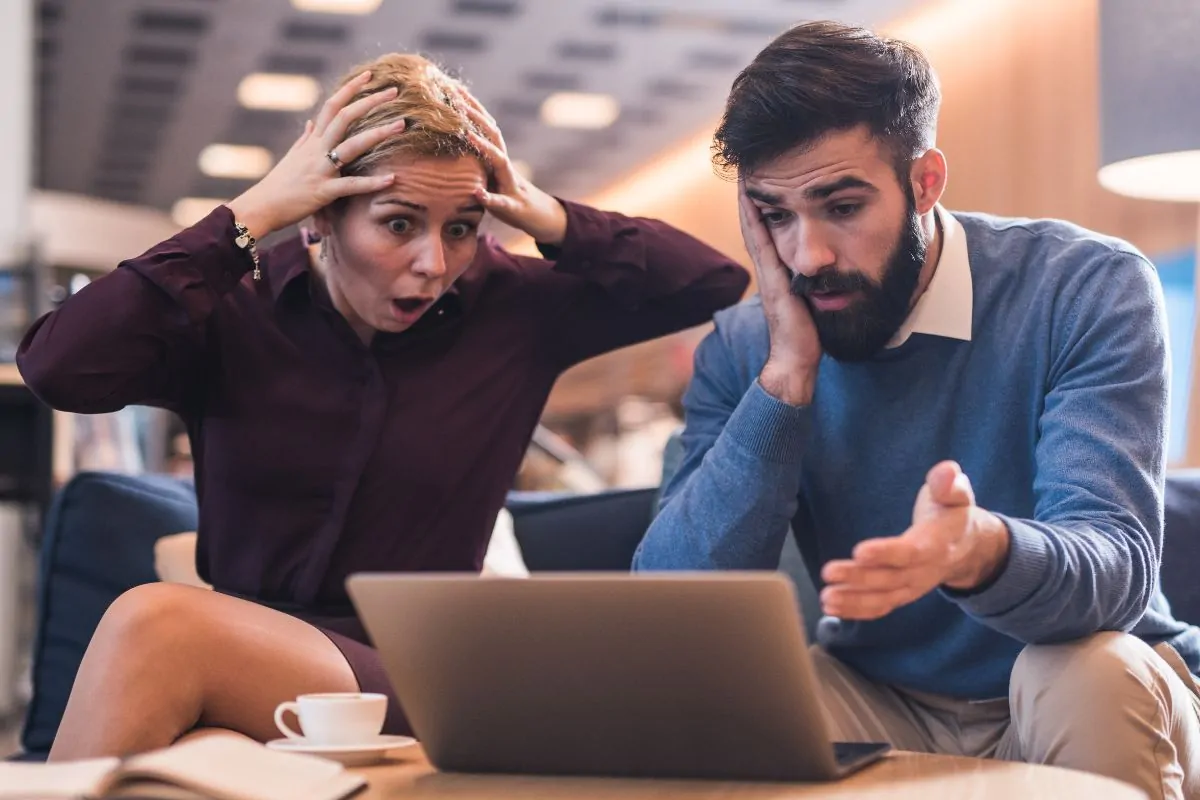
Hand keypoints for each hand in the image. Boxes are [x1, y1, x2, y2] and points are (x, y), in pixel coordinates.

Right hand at [226, 70, 404, 238]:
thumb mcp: (292, 157)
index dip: (349, 89)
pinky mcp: (323, 191)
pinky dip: (372, 183)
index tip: (368, 75)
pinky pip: (351, 185)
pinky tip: (391, 178)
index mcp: (312, 141)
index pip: (331, 106)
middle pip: (344, 117)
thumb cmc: (279, 185)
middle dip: (370, 102)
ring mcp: (320, 169)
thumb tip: (311, 124)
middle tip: (395, 91)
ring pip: (351, 146)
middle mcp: (316, 150)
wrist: (261, 207)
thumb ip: (304, 140)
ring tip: (401, 125)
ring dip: (378, 134)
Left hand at [454, 86, 567, 245]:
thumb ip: (475, 155)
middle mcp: (504, 164)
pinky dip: (489, 197)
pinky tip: (477, 193)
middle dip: (477, 117)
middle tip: (458, 101)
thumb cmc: (505, 190)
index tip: (454, 87)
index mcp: (496, 155)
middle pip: (493, 135)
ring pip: (499, 161)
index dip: (471, 107)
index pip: (484, 125)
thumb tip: (450, 137)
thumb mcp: (488, 170)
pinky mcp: (511, 205)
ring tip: (468, 135)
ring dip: (484, 147)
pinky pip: (500, 201)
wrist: (534, 215)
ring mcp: (509, 183)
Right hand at [738, 184, 820, 404]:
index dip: (762, 207)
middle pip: (757, 224)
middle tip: (749, 165)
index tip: (762, 180)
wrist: (797, 360)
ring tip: (746, 171)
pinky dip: (753, 216)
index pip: (767, 231)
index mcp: (778, 272)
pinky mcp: (771, 276)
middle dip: (752, 196)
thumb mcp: (813, 300)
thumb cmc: (808, 336)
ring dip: (749, 199)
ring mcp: (767, 271)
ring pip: (755, 227)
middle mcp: (769, 268)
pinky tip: (753, 196)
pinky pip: (760, 239)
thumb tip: (833, 269)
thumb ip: (816, 283)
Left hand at [819, 461, 1010, 619]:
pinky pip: (881, 607)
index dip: (886, 553)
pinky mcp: (902, 594)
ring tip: (826, 598)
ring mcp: (914, 586)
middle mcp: (926, 570)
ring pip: (884, 598)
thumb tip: (946, 471)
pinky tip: (831, 608)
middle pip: (891, 578)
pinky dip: (857, 611)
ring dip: (853, 600)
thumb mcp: (956, 494)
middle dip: (859, 578)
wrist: (969, 546)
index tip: (859, 551)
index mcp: (939, 543)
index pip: (911, 551)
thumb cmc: (952, 513)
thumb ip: (949, 483)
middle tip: (829, 572)